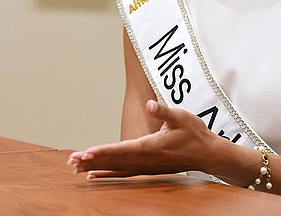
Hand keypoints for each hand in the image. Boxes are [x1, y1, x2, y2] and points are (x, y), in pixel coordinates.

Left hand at [68, 100, 215, 178]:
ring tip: (76, 168)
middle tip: (72, 161)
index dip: (104, 151)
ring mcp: (146, 166)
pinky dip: (108, 174)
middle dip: (93, 160)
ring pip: (116, 168)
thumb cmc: (195, 134)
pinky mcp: (147, 169)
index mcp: (152, 146)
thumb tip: (149, 104)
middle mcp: (146, 159)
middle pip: (115, 160)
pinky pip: (123, 173)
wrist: (208, 154)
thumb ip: (164, 111)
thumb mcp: (182, 117)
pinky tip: (94, 175)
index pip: (123, 149)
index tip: (87, 152)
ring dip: (96, 167)